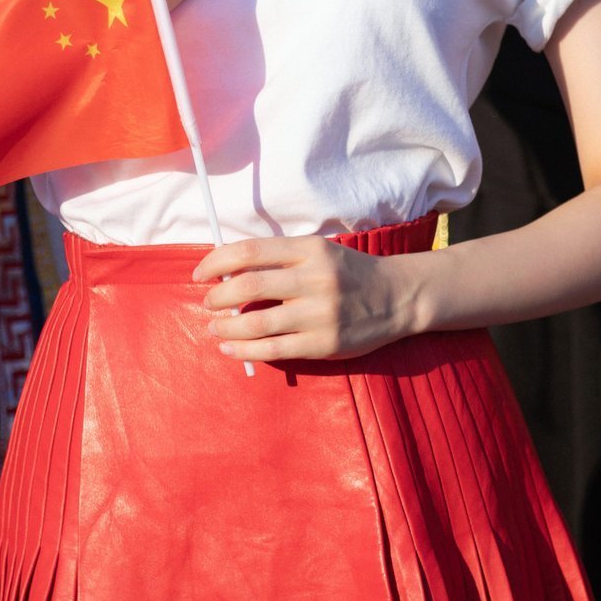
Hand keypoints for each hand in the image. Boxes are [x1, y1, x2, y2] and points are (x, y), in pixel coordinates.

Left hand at [193, 234, 418, 363]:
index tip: (200, 274)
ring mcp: (320, 313)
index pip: (249, 252)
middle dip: (217, 297)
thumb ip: (279, 259)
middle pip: (248, 286)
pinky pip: (274, 350)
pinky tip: (230, 349)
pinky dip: (244, 351)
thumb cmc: (349, 273)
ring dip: (226, 327)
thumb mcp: (318, 252)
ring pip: (256, 323)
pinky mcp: (325, 343)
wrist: (399, 297)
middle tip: (208, 303)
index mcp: (309, 250)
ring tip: (215, 327)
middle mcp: (314, 279)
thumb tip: (226, 273)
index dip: (216, 262)